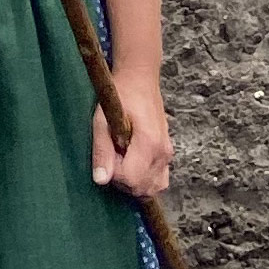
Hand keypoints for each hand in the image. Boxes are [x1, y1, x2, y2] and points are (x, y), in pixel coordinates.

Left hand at [91, 67, 170, 197]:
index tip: (107, 155)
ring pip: (152, 188)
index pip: (131, 179)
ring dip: (132, 182)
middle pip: (141, 187)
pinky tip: (132, 164)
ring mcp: (167, 154)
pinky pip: (159, 181)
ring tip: (122, 159)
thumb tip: (101, 180)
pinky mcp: (167, 154)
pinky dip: (145, 180)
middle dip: (121, 179)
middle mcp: (163, 152)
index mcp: (149, 142)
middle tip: (113, 154)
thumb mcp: (102, 120)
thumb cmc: (120, 96)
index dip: (113, 173)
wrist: (139, 80)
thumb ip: (102, 151)